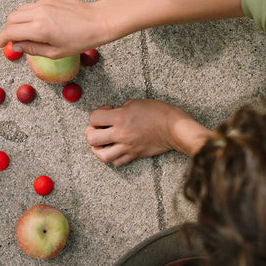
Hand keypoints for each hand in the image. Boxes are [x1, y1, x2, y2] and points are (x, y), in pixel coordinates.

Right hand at [0, 0, 107, 57]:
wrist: (98, 21)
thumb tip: (15, 47)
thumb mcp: (55, 52)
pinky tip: (43, 23)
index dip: (2, 40)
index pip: (10, 32)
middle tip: (16, 40)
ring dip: (19, 20)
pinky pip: (33, 5)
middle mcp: (38, 13)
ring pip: (21, 9)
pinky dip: (31, 14)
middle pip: (11, 18)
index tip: (1, 45)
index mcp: (39, 29)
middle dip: (9, 30)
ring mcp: (44, 3)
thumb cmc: (81, 40)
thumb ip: (32, 49)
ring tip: (28, 32)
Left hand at [85, 100, 212, 165]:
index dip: (97, 113)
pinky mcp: (134, 155)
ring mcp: (127, 146)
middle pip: (92, 139)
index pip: (94, 118)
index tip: (107, 110)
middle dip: (91, 132)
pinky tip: (116, 148)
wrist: (174, 128)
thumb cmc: (158, 112)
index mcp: (120, 118)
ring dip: (98, 148)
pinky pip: (117, 162)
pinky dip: (113, 157)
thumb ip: (120, 109)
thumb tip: (112, 115)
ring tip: (103, 142)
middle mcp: (121, 134)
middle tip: (99, 127)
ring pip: (102, 155)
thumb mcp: (136, 103)